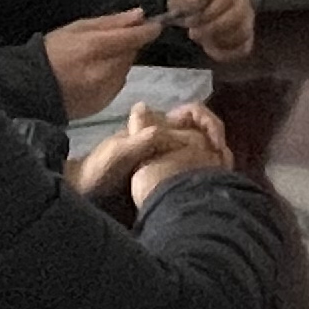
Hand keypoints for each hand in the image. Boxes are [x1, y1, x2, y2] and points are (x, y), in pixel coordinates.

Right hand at [37, 10, 162, 119]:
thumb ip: (111, 22)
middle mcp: (104, 72)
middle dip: (125, 47)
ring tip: (95, 61)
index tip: (155, 25)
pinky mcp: (103, 104)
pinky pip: (117, 85)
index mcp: (95, 48)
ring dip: (118, 63)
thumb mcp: (77, 28)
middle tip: (106, 44)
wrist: (31, 88)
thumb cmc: (52, 51)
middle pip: (130, 54)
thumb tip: (141, 15)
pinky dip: (111, 78)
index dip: (147, 31)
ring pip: (125, 70)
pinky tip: (93, 76)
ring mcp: (104, 91)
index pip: (132, 39)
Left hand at [74, 102, 230, 209]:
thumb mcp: (119, 153)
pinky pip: (193, 172)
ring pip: (201, 153)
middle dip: (218, 144)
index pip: (193, 113)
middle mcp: (165, 138)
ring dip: (215, 162)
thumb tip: (172, 131)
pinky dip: (206, 177)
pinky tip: (209, 188)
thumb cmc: (98, 172)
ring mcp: (166, 158)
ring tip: (221, 177)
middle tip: (224, 164)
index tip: (216, 144)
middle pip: (203, 133)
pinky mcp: (166, 178)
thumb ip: (143, 139)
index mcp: (155, 126)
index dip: (209, 123)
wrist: (84, 195)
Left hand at [164, 0, 255, 61]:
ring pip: (242, 33)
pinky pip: (243, 48)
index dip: (208, 12)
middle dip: (212, 29)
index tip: (188, 22)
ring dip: (218, 40)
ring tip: (201, 38)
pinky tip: (209, 48)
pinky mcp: (247, 34)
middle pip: (237, 16)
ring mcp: (247, 16)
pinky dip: (227, 53)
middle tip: (193, 34)